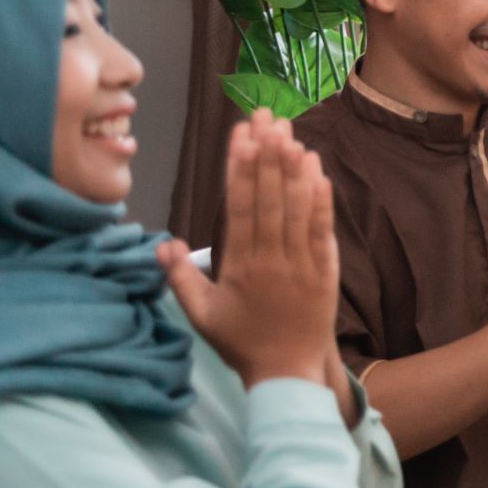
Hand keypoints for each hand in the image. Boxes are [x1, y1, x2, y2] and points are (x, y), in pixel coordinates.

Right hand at [158, 111, 338, 391]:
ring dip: (294, 167)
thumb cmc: (241, 342)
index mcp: (240, 265)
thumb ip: (179, 278)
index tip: (240, 135)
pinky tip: (317, 170)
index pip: (240, 206)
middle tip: (265, 115)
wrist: (288, 372)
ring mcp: (301, 262)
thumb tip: (161, 244)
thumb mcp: (200, 314)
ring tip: (289, 132)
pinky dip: (321, 198)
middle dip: (267, 153)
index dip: (241, 168)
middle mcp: (272, 258)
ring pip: (298, 206)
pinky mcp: (325, 269)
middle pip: (270, 197)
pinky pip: (321, 228)